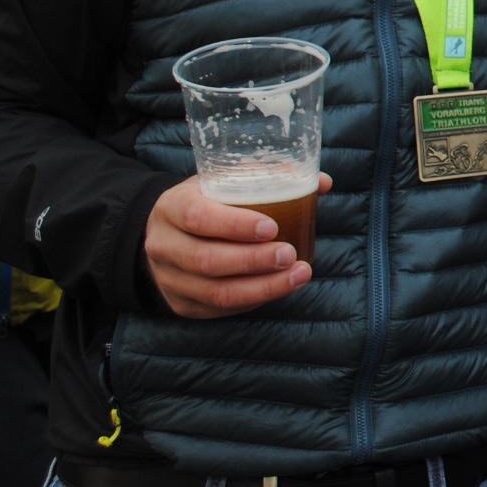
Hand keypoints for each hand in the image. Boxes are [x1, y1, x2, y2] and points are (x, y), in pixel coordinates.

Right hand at [143, 173, 330, 318]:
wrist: (169, 231)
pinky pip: (219, 308)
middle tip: (290, 254)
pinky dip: (253, 299)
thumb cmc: (208, 201)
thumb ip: (269, 178)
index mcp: (172, 207)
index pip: (198, 217)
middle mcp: (164, 245)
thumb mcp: (225, 181)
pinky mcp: (182, 303)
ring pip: (215, 292)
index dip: (235, 225)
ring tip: (297, 275)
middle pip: (207, 260)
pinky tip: (279, 287)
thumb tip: (322, 182)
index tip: (272, 227)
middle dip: (253, 261)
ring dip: (262, 287)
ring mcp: (169, 279)